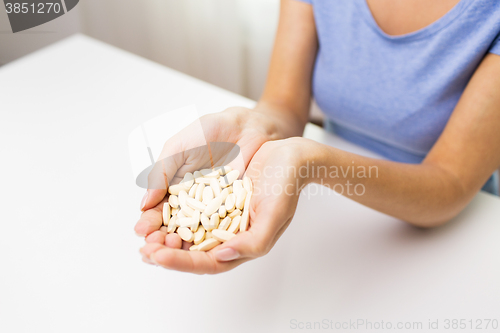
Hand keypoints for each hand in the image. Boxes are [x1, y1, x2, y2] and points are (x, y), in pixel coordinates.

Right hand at [134, 106, 280, 236]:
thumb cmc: (209, 132)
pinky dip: (212, 238)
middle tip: (155, 247)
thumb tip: (144, 204)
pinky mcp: (235, 211)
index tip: (142, 230)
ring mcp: (214, 209)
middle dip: (162, 240)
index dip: (149, 223)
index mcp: (175, 190)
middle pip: (175, 229)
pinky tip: (203, 246)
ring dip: (183, 245)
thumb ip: (161, 173)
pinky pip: (223, 227)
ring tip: (174, 248)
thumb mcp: (178, 148)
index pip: (158, 213)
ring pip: (197, 233)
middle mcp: (193, 204)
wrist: (245, 126)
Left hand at [139, 137, 318, 273]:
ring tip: (143, 233)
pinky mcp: (210, 197)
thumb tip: (222, 255)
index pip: (206, 263)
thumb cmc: (286, 186)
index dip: (180, 262)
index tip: (157, 255)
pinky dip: (169, 212)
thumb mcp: (274, 215)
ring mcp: (217, 215)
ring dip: (162, 234)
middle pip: (190, 251)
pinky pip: (185, 207)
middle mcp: (226, 234)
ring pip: (184, 231)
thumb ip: (253, 241)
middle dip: (165, 252)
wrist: (287, 155)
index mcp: (241, 245)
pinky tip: (154, 210)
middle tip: (143, 249)